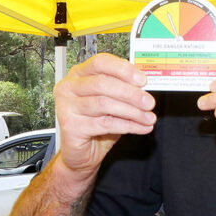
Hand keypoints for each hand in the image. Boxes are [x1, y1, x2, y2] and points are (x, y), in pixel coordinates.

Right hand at [53, 53, 156, 181]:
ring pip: (104, 104)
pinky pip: (105, 124)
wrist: (83, 152)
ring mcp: (66, 107)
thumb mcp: (113, 101)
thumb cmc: (97, 122)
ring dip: (132, 111)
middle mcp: (68, 87)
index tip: (143, 80)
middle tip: (149, 102)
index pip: (100, 62)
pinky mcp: (70, 126)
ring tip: (149, 118)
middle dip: (131, 93)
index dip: (123, 70)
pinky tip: (141, 127)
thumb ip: (124, 88)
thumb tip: (145, 84)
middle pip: (102, 83)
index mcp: (79, 74)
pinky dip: (128, 125)